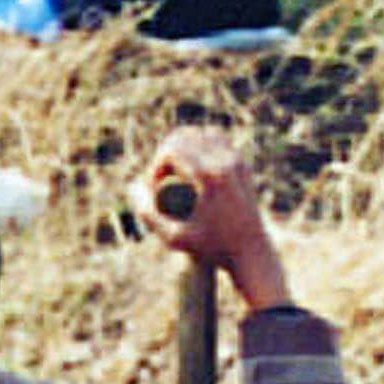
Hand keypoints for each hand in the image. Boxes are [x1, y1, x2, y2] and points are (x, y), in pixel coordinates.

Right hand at [143, 126, 290, 311]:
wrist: (250, 251)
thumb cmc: (210, 247)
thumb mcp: (172, 237)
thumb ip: (146, 213)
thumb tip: (132, 185)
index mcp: (210, 177)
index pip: (173, 149)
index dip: (156, 166)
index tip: (155, 189)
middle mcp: (226, 162)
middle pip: (185, 137)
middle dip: (166, 155)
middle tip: (162, 181)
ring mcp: (237, 160)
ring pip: (202, 133)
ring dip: (183, 148)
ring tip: (176, 172)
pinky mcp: (243, 163)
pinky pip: (217, 140)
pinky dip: (199, 146)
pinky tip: (192, 168)